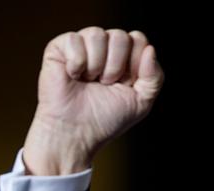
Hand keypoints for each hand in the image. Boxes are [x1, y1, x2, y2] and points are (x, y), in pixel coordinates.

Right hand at [22, 27, 163, 174]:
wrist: (76, 133)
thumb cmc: (105, 119)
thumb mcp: (141, 102)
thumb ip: (155, 77)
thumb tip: (150, 49)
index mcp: (124, 58)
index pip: (138, 40)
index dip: (134, 63)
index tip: (124, 84)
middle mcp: (104, 48)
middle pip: (120, 36)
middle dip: (115, 67)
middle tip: (104, 85)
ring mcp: (82, 46)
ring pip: (97, 35)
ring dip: (96, 66)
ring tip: (88, 82)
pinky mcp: (59, 48)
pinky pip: (75, 40)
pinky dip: (76, 63)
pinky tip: (72, 76)